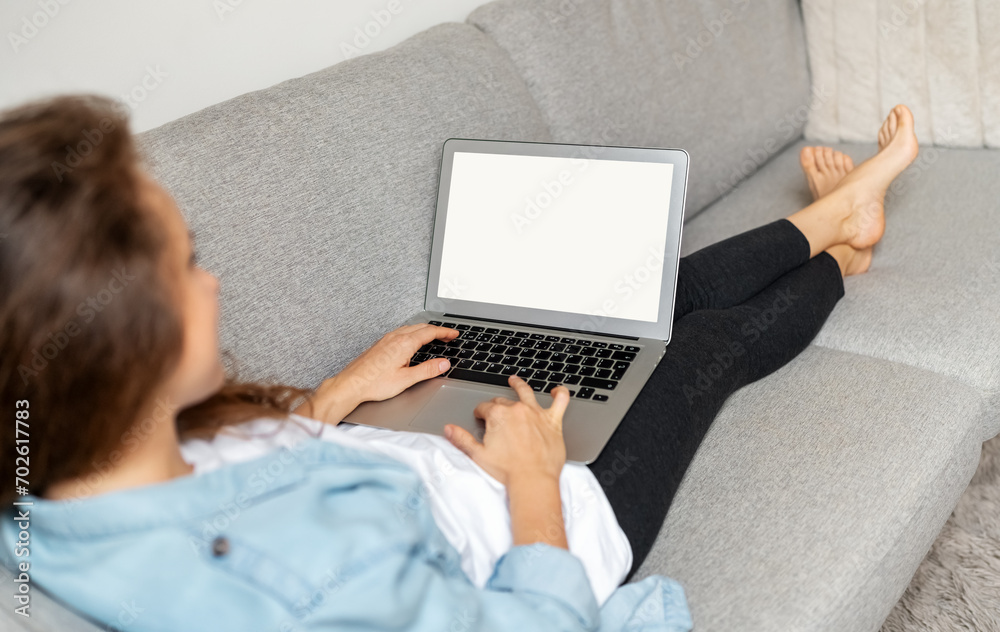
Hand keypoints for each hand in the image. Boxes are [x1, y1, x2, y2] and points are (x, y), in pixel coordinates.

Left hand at [332, 323, 459, 405]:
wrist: (351, 384)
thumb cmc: (374, 383)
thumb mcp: (406, 380)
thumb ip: (427, 370)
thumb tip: (443, 364)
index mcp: (404, 344)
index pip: (430, 332)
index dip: (444, 332)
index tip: (454, 334)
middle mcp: (395, 338)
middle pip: (421, 327)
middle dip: (437, 330)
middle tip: (448, 336)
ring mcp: (386, 339)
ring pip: (410, 328)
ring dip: (424, 330)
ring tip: (433, 337)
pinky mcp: (380, 344)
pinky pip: (401, 332)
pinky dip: (413, 332)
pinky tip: (411, 340)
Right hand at [444, 375, 569, 486]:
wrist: (533, 480)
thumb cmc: (508, 471)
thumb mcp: (477, 455)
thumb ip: (461, 439)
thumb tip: (449, 429)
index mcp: (498, 416)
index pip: (485, 408)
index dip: (480, 413)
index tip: (480, 419)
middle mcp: (517, 410)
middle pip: (503, 402)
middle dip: (497, 407)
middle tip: (495, 415)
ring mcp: (536, 413)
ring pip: (527, 392)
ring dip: (519, 385)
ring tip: (515, 381)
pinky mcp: (553, 421)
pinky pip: (560, 401)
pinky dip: (560, 393)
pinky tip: (557, 391)